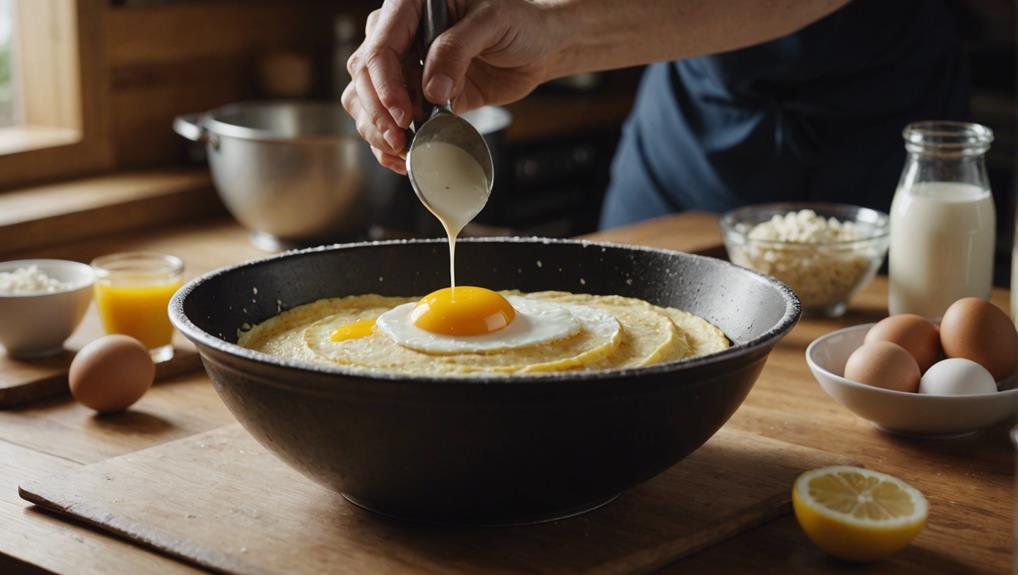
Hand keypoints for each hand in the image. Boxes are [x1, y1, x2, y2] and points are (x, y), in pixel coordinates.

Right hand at [343, 0, 559, 173]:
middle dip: (378, 113)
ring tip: (403, 150)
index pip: (380, 48)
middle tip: (401, 139)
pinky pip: (391, 121)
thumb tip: (430, 90)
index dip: (385, 85)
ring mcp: (407, 69)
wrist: (539, 46)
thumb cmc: (519, 21)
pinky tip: (404, 156)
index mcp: (409, 8)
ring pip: (367, 101)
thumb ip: (457, 49)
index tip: (403, 115)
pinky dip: (390, 142)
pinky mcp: (420, 98)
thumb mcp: (492, 22)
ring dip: (378, 131)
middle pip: (364, 78)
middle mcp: (401, 37)